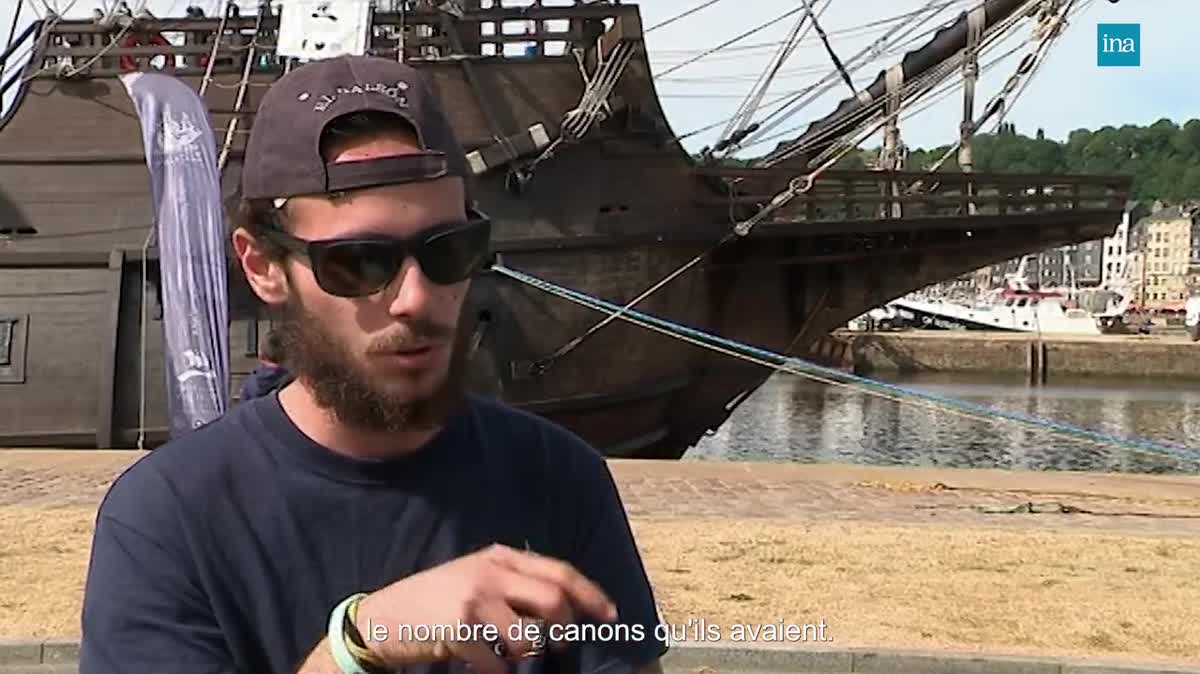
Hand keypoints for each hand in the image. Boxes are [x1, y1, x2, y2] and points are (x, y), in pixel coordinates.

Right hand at [353, 543, 616, 673]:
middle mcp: (490, 573)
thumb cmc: (434, 599)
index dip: (591, 595)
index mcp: (499, 556)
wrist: (384, 617)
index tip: (611, 616)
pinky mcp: (461, 630)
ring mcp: (475, 601)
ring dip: (529, 653)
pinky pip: (500, 662)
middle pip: (555, 602)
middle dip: (567, 629)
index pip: (560, 572)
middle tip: (562, 644)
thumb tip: (563, 603)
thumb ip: (512, 579)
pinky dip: (500, 670)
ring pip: (530, 637)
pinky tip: (485, 664)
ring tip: (510, 651)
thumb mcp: (474, 574)